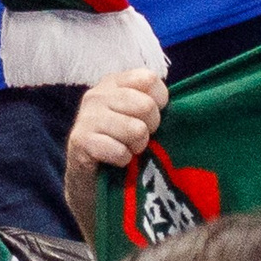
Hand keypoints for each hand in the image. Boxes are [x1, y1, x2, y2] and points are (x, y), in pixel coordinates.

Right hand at [64, 69, 166, 241]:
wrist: (89, 181)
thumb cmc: (121, 143)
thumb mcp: (136, 116)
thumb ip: (153, 104)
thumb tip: (181, 107)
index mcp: (114, 82)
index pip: (149, 79)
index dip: (160, 103)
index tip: (151, 119)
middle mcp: (97, 94)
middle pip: (146, 105)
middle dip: (150, 128)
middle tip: (139, 139)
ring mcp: (86, 117)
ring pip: (135, 130)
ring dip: (137, 147)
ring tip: (128, 150)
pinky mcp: (80, 141)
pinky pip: (120, 151)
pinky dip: (123, 161)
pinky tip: (116, 162)